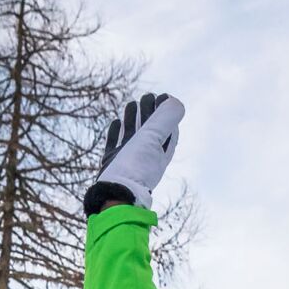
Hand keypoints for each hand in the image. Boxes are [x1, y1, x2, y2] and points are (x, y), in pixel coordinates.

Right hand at [91, 93, 182, 211]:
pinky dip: (116, 132)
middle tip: (147, 96)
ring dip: (133, 118)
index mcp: (159, 154)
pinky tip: (116, 121)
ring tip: (132, 103)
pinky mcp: (112, 163)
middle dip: (149, 113)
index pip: (168, 130)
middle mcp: (145, 157)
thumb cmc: (135, 166)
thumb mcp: (153, 138)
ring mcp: (127, 160)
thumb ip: (165, 119)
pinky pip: (115, 144)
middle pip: (149, 131)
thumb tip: (176, 102)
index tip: (164, 97)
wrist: (114, 191)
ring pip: (132, 135)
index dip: (167, 113)